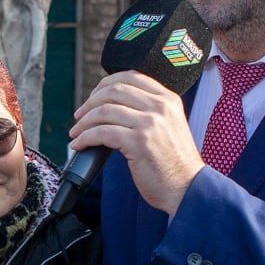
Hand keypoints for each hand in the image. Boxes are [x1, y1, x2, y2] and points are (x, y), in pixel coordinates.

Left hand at [69, 71, 203, 216]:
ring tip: (76, 132)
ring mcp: (150, 124)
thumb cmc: (175, 163)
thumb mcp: (170, 126)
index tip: (93, 97)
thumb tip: (114, 105)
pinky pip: (102, 132)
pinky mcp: (139, 142)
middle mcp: (160, 107)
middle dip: (90, 102)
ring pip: (104, 111)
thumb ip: (150, 111)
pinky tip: (80, 145)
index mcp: (168, 99)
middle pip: (114, 90)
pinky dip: (86, 137)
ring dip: (84, 122)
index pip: (131, 76)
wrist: (187, 188)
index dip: (105, 84)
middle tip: (80, 116)